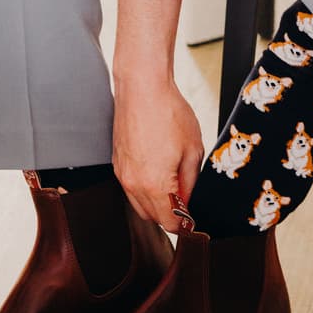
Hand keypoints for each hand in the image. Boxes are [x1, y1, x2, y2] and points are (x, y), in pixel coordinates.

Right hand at [113, 74, 203, 231]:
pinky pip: (131, 189)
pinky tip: (159, 173)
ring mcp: (122, 174)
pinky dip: (145, 190)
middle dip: (171, 216)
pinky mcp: (117, 163)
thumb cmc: (168, 112)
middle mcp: (133, 184)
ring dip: (157, 204)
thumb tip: (190, 202)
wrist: (142, 88)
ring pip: (140, 205)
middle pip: (153, 218)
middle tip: (187, 201)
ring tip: (174, 186)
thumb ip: (191, 183)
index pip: (170, 223)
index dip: (186, 224)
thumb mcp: (193, 150)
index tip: (195, 217)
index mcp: (155, 185)